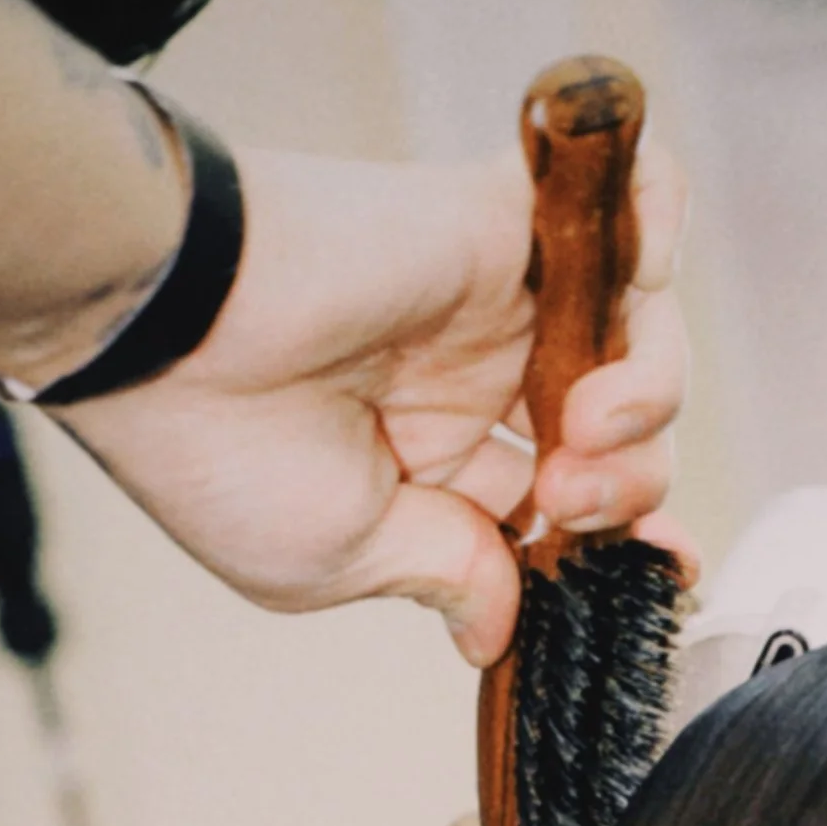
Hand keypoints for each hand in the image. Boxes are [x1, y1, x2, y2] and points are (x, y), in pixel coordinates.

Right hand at [65, 141, 687, 657]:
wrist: (162, 325)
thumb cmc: (218, 450)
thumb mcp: (339, 560)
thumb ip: (446, 577)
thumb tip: (496, 631)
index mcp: (431, 464)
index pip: (564, 502)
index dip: (623, 534)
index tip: (664, 570)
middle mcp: (471, 376)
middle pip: (620, 431)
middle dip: (633, 483)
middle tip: (577, 501)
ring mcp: (495, 295)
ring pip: (638, 335)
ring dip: (649, 398)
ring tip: (586, 429)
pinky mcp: (505, 217)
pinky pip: (625, 193)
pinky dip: (657, 225)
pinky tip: (630, 296)